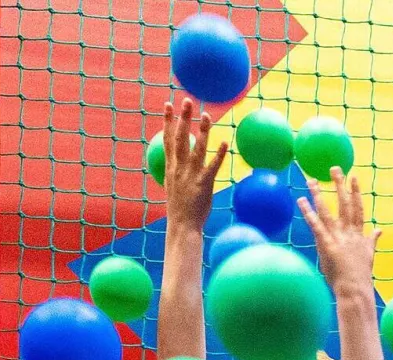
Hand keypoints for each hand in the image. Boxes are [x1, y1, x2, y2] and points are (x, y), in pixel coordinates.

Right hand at [161, 99, 228, 229]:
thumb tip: (175, 159)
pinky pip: (213, 166)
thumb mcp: (172, 185)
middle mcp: (179, 168)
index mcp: (170, 167)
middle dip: (182, 118)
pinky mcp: (204, 184)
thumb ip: (174, 169)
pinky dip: (219, 154)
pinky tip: (225, 142)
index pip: (167, 139)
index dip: (167, 121)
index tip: (168, 105)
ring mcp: (191, 175)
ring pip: (196, 148)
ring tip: (206, 115)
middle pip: (180, 138)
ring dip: (202, 131)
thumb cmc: (179, 208)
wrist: (182, 226)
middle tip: (186, 100)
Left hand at [298, 168, 379, 295]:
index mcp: (359, 235)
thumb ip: (372, 240)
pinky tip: (300, 200)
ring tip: (310, 180)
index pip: (358, 208)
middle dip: (339, 185)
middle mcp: (349, 232)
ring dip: (318, 194)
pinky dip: (308, 212)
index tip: (354, 176)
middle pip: (344, 204)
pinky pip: (315, 225)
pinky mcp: (326, 245)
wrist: (355, 290)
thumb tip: (380, 230)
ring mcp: (338, 238)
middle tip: (334, 168)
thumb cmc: (360, 276)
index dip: (356, 192)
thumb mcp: (369, 255)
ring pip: (327, 211)